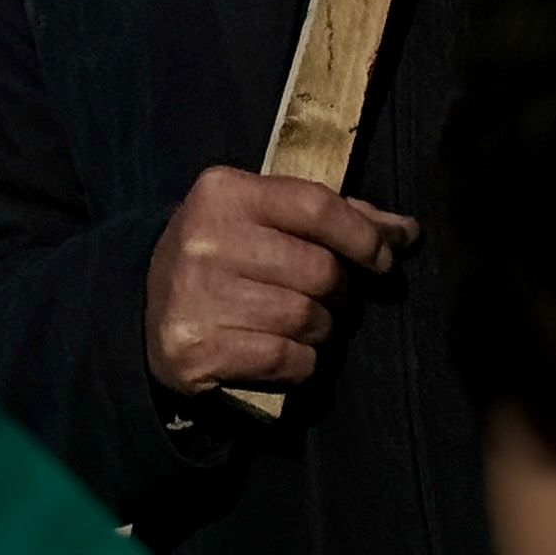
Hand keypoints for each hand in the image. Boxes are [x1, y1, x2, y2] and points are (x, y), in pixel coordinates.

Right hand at [143, 165, 416, 393]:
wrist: (147, 310)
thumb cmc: (227, 254)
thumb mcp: (265, 218)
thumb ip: (334, 217)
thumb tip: (408, 232)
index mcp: (224, 192)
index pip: (316, 206)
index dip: (363, 236)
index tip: (384, 259)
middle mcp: (205, 239)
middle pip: (318, 270)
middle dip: (339, 290)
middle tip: (329, 297)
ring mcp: (195, 296)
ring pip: (306, 318)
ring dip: (322, 330)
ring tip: (307, 325)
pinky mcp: (194, 350)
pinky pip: (285, 359)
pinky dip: (302, 362)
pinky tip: (289, 354)